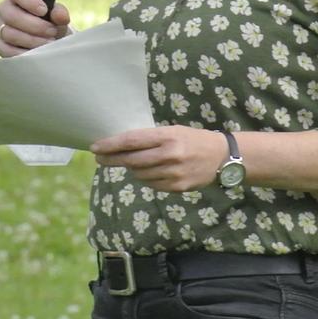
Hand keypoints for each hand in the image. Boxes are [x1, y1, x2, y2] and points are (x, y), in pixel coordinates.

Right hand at [0, 0, 70, 56]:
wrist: (45, 42)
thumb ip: (59, 13)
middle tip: (52, 32)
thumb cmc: (49, 24)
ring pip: (9, 34)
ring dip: (32, 40)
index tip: (44, 10)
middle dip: (35, 26)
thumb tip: (60, 15)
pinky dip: (24, 53)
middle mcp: (4, 9)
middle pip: (12, 15)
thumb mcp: (57, 17)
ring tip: (48, 43)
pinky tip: (37, 53)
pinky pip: (6, 50)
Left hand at [91, 125, 229, 192]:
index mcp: (167, 136)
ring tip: (131, 163)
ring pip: (139, 174)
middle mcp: (169, 155)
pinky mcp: (177, 187)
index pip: (131, 141)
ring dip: (131, 169)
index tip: (95, 147)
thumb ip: (150, 138)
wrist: (222, 157)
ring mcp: (173, 173)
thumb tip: (120, 146)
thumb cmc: (192, 139)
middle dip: (111, 160)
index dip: (110, 145)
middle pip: (131, 160)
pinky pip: (151, 185)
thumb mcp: (172, 130)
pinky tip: (149, 172)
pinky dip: (145, 179)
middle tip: (100, 159)